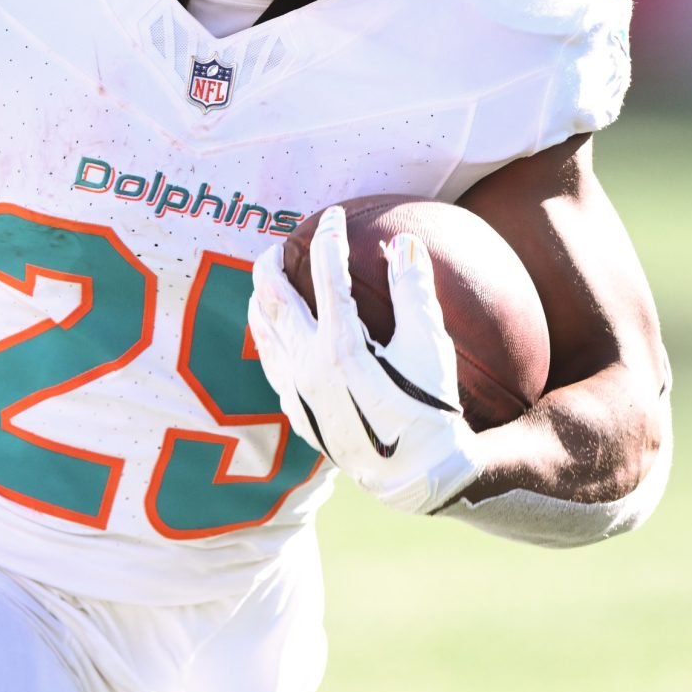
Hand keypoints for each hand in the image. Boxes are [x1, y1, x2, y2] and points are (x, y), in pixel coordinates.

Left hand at [248, 206, 485, 514]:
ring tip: (268, 277)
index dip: (329, 239)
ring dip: (261, 296)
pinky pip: (268, 360)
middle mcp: (308, 365)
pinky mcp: (294, 410)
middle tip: (282, 241)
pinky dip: (267, 332)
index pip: (327, 276)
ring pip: (262, 329)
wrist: (413, 476)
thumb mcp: (430, 349)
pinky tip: (276, 327)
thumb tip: (403, 242)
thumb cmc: (429, 410)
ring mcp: (296, 389)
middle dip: (273, 261)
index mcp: (342, 347)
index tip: (335, 216)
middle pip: (274, 297)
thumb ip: (415, 291)